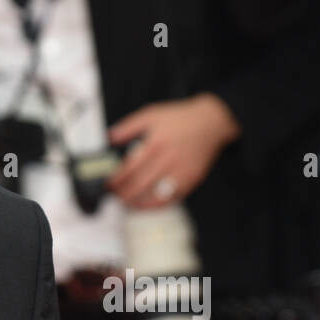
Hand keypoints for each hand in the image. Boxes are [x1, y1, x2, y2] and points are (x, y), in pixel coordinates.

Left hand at [106, 93, 240, 208]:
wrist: (211, 122)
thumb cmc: (181, 118)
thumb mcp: (150, 115)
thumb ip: (128, 127)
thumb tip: (110, 138)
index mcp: (155, 144)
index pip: (129, 169)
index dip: (116, 180)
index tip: (109, 184)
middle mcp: (168, 160)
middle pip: (140, 185)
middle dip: (124, 194)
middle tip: (115, 196)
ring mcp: (181, 172)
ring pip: (156, 196)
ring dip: (139, 204)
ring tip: (127, 204)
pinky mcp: (192, 180)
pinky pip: (173, 199)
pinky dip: (158, 205)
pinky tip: (148, 204)